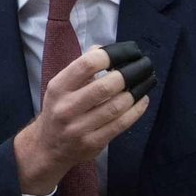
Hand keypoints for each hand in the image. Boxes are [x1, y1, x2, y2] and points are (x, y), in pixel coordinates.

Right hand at [14, 45, 149, 193]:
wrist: (48, 147)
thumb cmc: (60, 109)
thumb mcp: (62, 86)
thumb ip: (82, 68)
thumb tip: (104, 48)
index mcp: (58, 87)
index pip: (86, 65)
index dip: (111, 55)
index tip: (129, 52)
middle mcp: (66, 107)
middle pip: (104, 87)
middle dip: (129, 73)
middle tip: (144, 65)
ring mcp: (79, 128)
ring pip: (116, 107)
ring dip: (136, 92)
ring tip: (147, 80)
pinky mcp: (93, 143)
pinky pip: (120, 125)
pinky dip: (136, 111)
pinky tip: (143, 100)